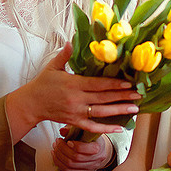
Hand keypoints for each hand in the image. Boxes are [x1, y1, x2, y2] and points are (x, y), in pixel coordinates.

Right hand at [15, 45, 139, 132]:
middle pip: (103, 98)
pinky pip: (93, 127)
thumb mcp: (53, 66)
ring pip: (101, 113)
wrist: (31, 104)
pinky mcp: (74, 121)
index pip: (97, 84)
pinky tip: (119, 128)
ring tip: (134, 109)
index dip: (114, 84)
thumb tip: (72, 41)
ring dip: (119, 111)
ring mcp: (76, 112)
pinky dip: (106, 129)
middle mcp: (77, 99)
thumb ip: (65, 55)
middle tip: (138, 95)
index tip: (128, 83)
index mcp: (73, 84)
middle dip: (122, 96)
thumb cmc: (42, 84)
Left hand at [52, 129, 113, 170]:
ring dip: (58, 157)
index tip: (67, 141)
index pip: (85, 149)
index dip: (74, 145)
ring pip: (70, 166)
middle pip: (75, 158)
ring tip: (55, 149)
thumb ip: (73, 129)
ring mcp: (90, 169)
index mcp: (98, 147)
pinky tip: (56, 157)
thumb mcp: (84, 130)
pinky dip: (59, 164)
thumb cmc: (90, 139)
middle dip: (62, 149)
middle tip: (57, 142)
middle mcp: (96, 160)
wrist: (98, 150)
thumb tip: (63, 131)